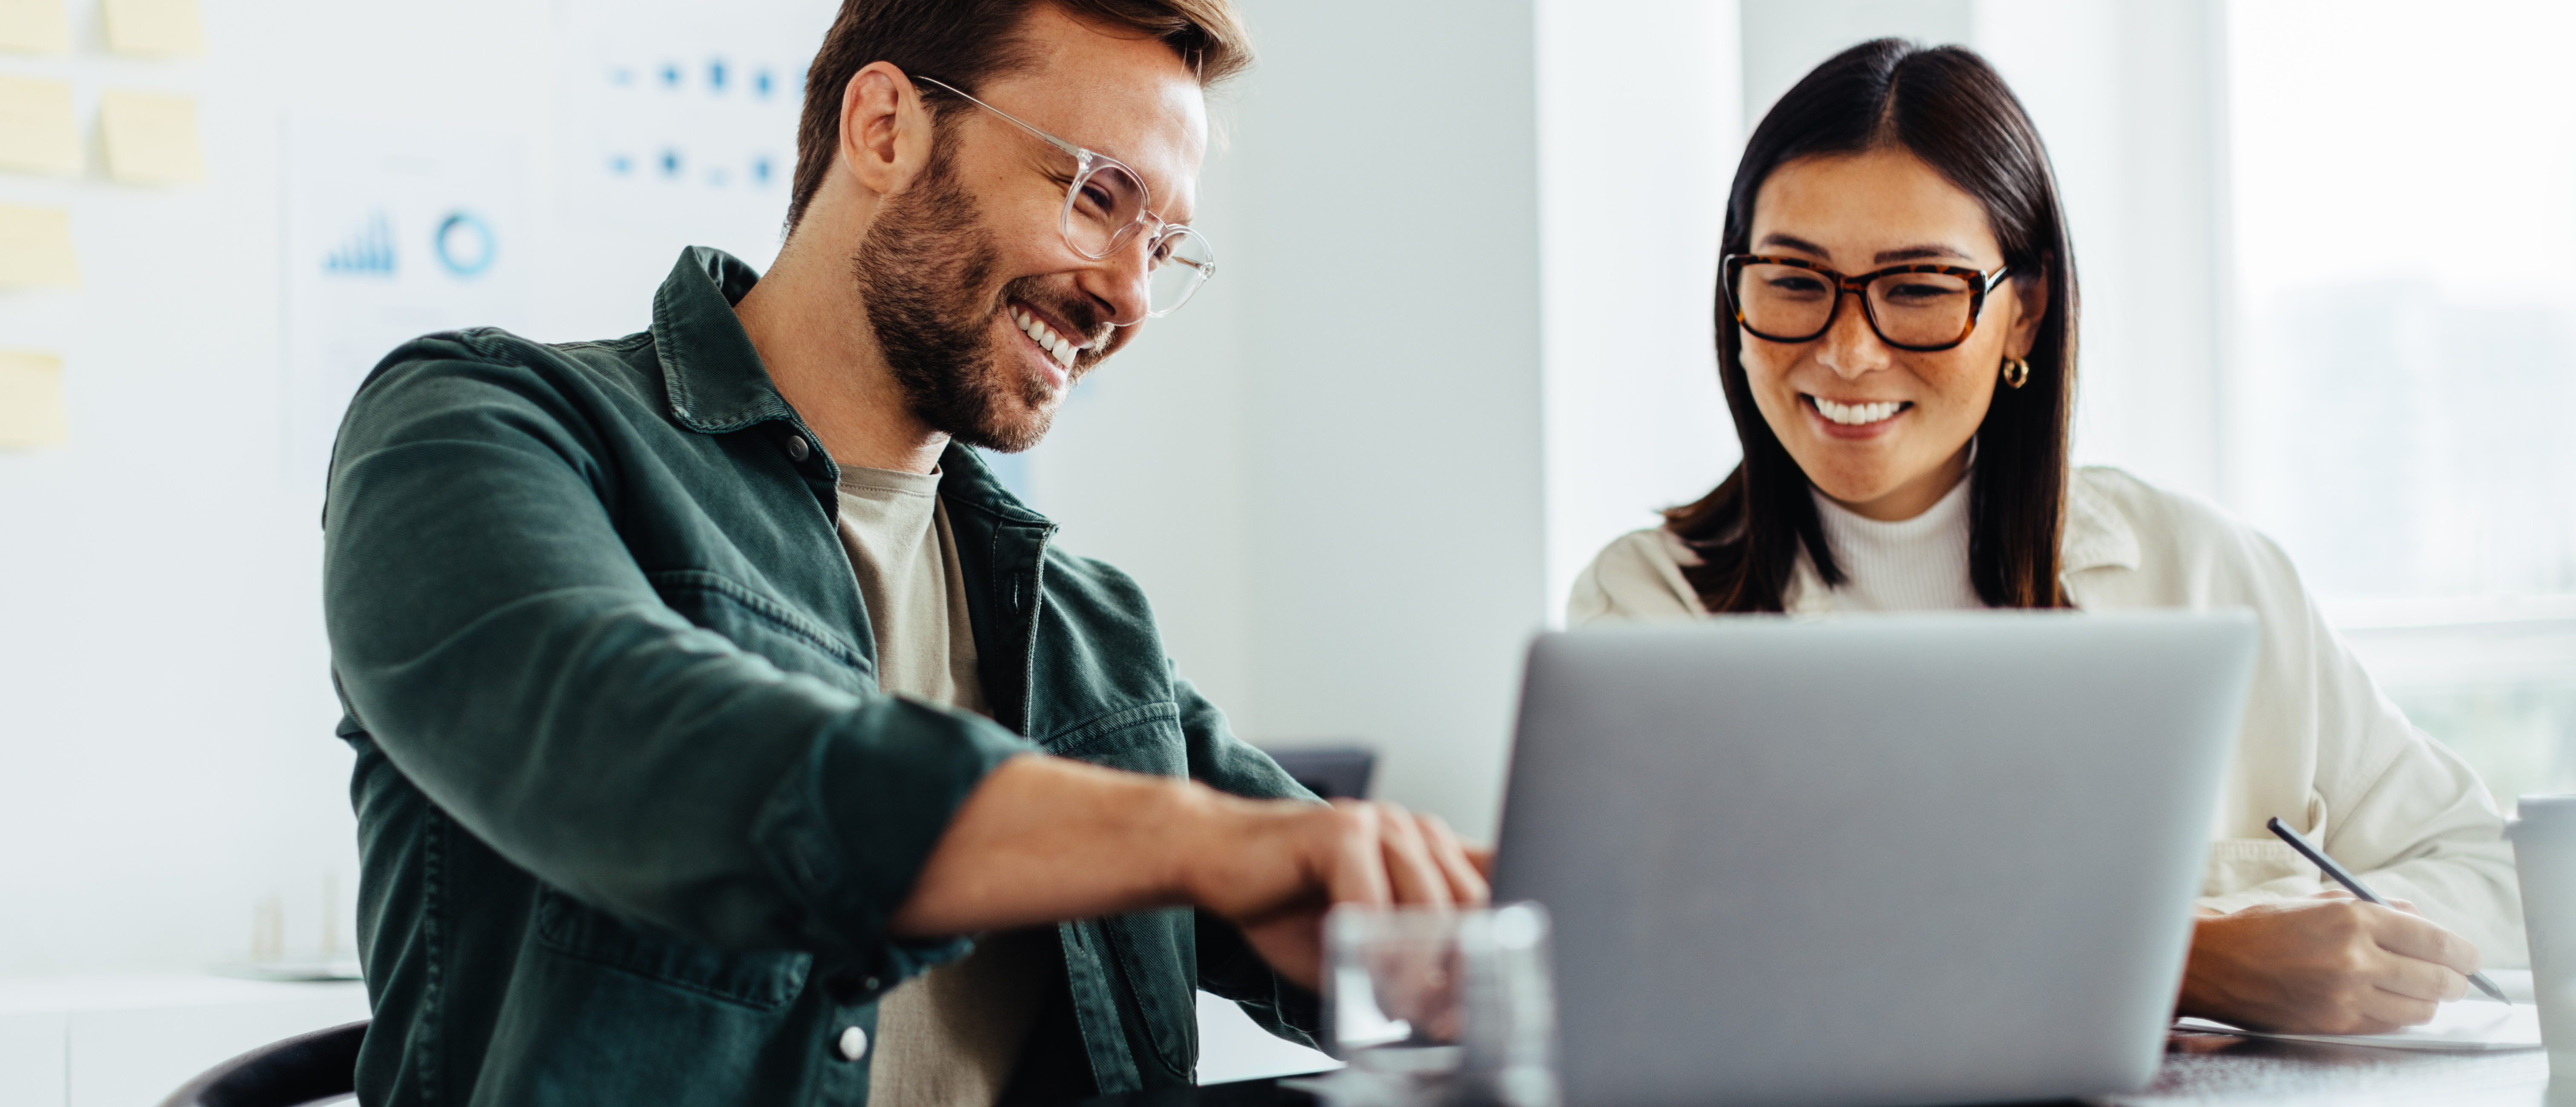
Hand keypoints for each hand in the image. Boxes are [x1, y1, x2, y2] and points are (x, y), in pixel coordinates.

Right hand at [1184, 798, 1490, 987]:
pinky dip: (1371, 952)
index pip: (1493, 887)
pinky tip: (1363, 979)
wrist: (1212, 857)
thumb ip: (1407, 962)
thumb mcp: (1361, 939)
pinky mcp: (1340, 830)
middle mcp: (1413, 829)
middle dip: (1462, 969)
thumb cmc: (1285, 901)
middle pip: (1471, 903)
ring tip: (1405, 1009)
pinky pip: (1373, 903)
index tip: (1486, 999)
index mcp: (1429, 849)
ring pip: (1429, 906)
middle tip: (1446, 1019)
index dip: (1498, 945)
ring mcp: (1380, 823)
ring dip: (1420, 970)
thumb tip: (1453, 1015)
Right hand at [2179, 892, 2480, 1033]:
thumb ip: (2375, 909)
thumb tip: (2421, 924)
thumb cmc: (2262, 929)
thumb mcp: (2319, 901)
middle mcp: (2354, 958)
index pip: (2434, 939)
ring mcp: (2345, 996)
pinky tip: (2388, 1001)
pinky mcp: (2334, 1023)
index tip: (2469, 956)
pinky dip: (2398, 1015)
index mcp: (2352, 918)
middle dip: (2455, 980)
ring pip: (2419, 1009)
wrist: (2213, 964)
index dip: (2462, 951)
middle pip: (2437, 979)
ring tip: (2421, 991)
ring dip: (2429, 1001)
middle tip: (2456, 978)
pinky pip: (2389, 1025)